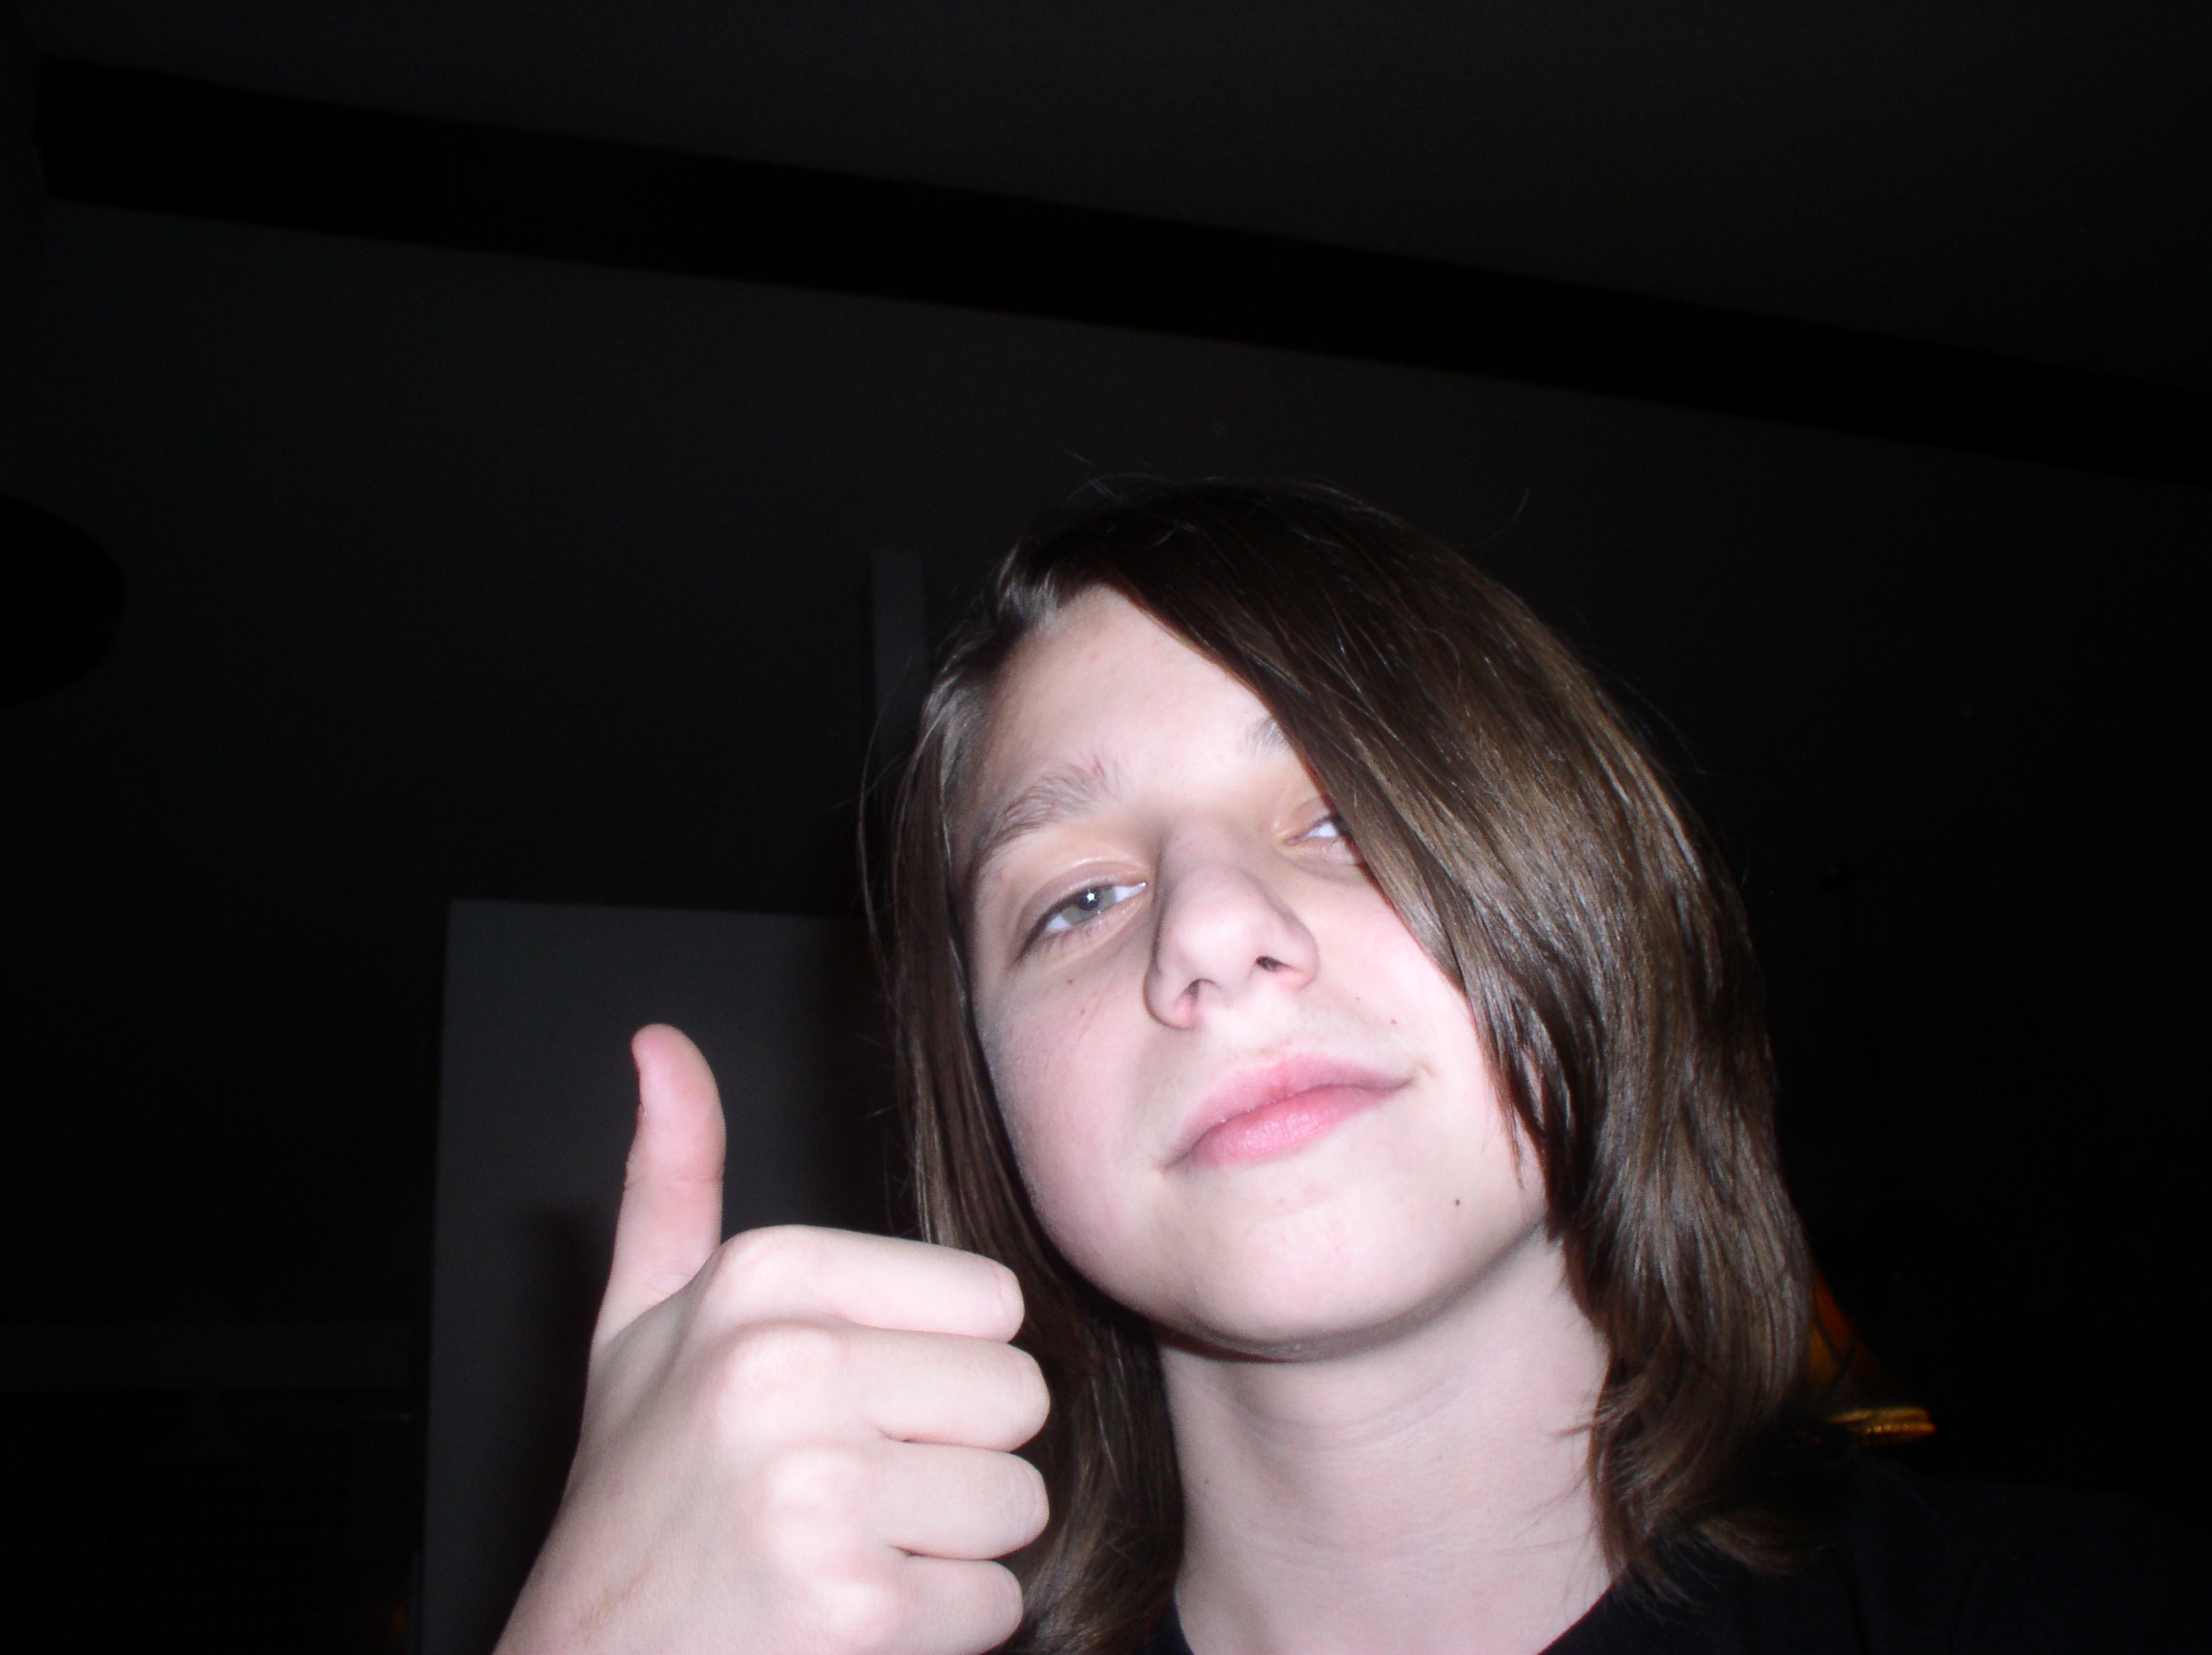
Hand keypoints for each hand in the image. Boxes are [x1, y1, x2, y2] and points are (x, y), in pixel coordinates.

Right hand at [495, 1025, 1049, 1654]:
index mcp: (759, 1279)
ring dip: (952, 1549)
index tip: (850, 1411)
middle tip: (855, 1497)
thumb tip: (661, 1042)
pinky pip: (994, 1602)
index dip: (939, 1370)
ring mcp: (819, 1491)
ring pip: (1017, 1503)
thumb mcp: (639, 1327)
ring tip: (848, 1554)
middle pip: (1017, 1399)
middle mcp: (784, 1367)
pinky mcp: (855, 1607)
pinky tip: (846, 1621)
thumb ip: (671, 1181)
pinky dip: (938, 1628)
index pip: (990, 1302)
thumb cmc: (636, 1498)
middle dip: (956, 1461)